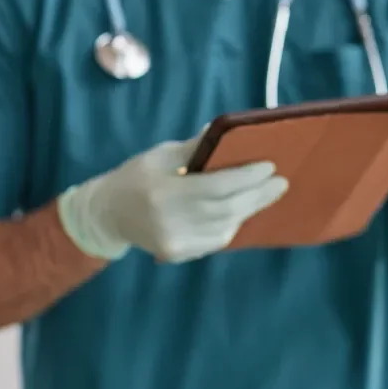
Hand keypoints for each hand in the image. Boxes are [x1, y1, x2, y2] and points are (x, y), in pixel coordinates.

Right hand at [57, 136, 287, 262]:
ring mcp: (175, 243)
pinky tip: (242, 212)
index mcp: (163, 191)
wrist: (106, 215)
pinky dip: (232, 225)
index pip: (216, 186)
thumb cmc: (136, 177)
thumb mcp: (161, 155)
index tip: (270, 167)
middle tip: (281, 183)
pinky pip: (216, 240)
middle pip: (226, 209)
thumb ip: (196, 148)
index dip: (247, 178)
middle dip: (258, 195)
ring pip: (225, 227)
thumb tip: (230, 133)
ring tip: (266, 194)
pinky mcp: (178, 255)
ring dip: (249, 210)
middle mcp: (170, 221)